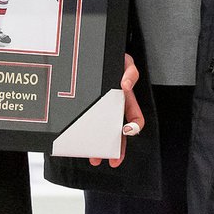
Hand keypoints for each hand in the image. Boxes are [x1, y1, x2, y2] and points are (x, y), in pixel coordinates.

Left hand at [90, 53, 143, 167]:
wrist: (97, 54)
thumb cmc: (115, 60)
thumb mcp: (126, 63)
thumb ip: (131, 72)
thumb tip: (125, 84)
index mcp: (126, 100)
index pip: (135, 119)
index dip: (134, 127)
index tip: (127, 131)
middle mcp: (114, 108)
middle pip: (117, 133)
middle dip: (116, 148)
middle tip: (111, 160)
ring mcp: (101, 109)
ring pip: (101, 133)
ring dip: (99, 146)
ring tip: (94, 157)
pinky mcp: (87, 107)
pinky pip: (86, 123)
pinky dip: (83, 132)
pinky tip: (78, 140)